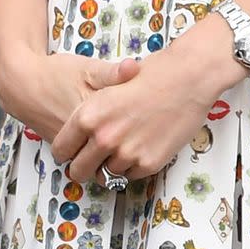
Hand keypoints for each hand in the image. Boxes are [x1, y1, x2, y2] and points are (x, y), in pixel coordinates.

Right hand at [0, 47, 139, 143]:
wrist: (23, 83)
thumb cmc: (57, 73)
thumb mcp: (87, 68)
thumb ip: (112, 72)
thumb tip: (134, 67)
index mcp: (92, 119)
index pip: (123, 136)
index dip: (139, 132)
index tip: (149, 125)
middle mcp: (82, 140)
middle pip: (113, 155)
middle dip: (127, 150)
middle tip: (140, 137)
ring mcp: (72, 147)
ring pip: (98, 162)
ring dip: (111, 155)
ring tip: (125, 139)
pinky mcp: (63, 148)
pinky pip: (83, 157)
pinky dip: (94, 152)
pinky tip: (104, 136)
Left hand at [51, 27, 236, 185]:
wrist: (188, 77)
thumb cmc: (152, 73)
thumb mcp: (110, 84)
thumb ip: (92, 111)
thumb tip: (81, 130)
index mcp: (89, 116)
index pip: (61, 149)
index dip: (65, 151)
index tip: (71, 153)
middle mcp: (104, 138)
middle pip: (79, 171)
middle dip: (83, 167)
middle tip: (91, 161)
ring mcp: (126, 153)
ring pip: (106, 175)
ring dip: (111, 165)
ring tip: (123, 147)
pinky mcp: (148, 163)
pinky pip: (131, 175)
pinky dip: (133, 165)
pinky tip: (141, 146)